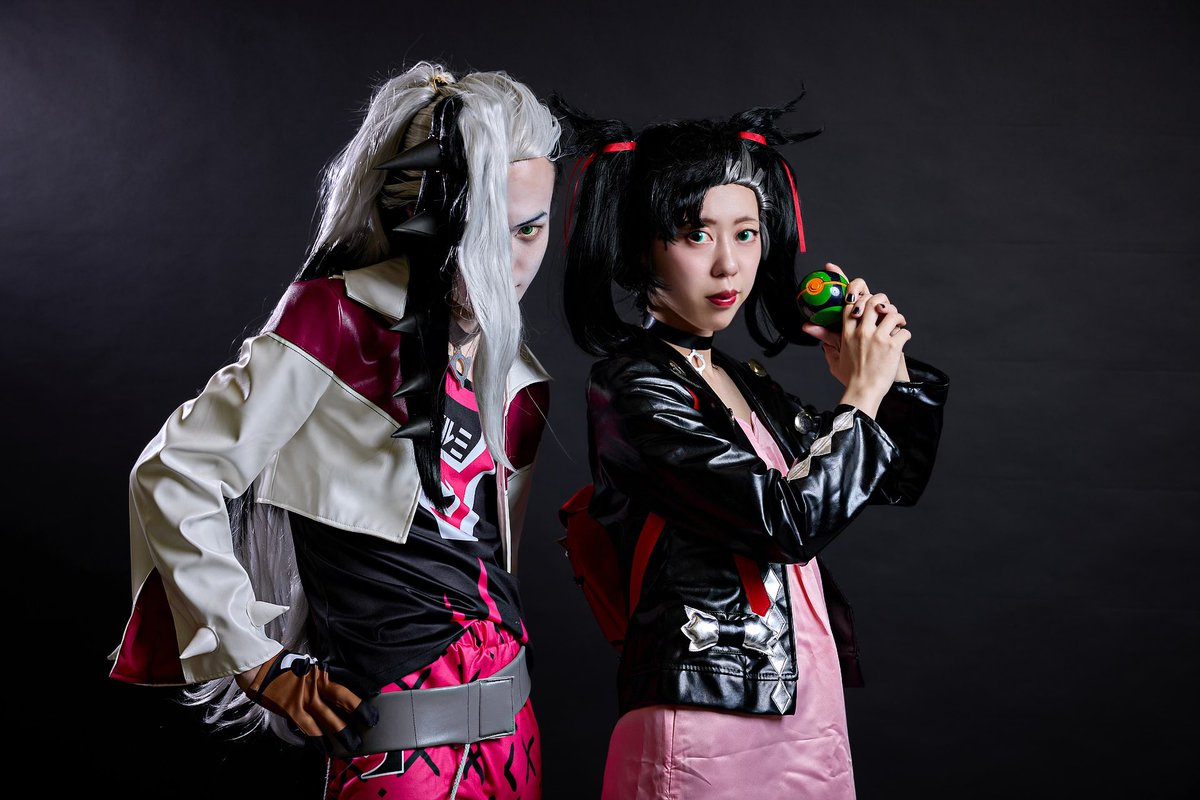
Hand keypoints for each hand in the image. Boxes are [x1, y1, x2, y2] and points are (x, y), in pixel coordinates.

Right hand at [237, 649, 378, 751]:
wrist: (261, 669)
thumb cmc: (287, 668)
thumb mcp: (310, 668)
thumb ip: (323, 679)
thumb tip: (338, 694)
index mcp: (323, 673)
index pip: (347, 684)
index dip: (360, 697)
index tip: (373, 705)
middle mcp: (317, 685)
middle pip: (342, 699)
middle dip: (358, 714)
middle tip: (371, 726)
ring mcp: (305, 698)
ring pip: (328, 717)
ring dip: (341, 732)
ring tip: (352, 744)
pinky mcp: (292, 709)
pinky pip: (308, 727)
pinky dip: (318, 739)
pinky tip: (326, 748)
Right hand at [801, 263, 910, 416]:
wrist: (864, 393)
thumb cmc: (850, 377)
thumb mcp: (834, 356)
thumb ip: (825, 339)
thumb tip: (808, 327)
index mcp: (847, 333)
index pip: (851, 302)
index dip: (855, 289)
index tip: (858, 285)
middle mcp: (862, 333)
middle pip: (873, 300)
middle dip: (882, 300)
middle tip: (885, 309)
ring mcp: (878, 339)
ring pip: (892, 312)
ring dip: (897, 316)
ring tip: (898, 324)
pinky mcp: (892, 347)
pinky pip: (904, 331)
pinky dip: (906, 334)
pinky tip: (902, 341)